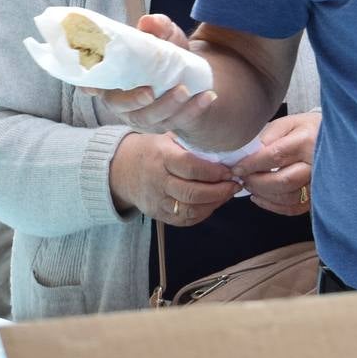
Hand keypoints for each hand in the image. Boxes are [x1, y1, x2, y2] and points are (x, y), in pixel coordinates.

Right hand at [79, 13, 219, 134]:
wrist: (189, 74)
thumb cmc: (167, 53)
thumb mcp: (165, 36)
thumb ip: (158, 27)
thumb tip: (148, 23)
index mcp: (114, 79)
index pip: (93, 84)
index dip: (89, 87)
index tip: (90, 88)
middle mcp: (123, 101)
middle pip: (123, 108)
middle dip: (135, 102)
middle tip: (151, 92)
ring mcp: (142, 117)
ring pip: (151, 120)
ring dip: (169, 107)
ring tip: (185, 91)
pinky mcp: (164, 125)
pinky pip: (177, 122)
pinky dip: (193, 111)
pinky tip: (207, 97)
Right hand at [109, 132, 238, 225]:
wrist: (121, 170)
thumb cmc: (151, 150)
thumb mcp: (166, 137)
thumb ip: (189, 142)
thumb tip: (223, 145)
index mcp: (161, 157)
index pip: (190, 167)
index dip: (213, 171)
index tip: (229, 170)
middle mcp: (158, 181)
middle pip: (192, 193)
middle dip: (219, 191)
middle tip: (235, 184)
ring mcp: (157, 201)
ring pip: (190, 210)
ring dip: (214, 204)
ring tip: (228, 193)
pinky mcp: (158, 214)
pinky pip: (185, 220)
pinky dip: (203, 213)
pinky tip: (214, 203)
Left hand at [230, 111, 317, 216]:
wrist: (334, 139)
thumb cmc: (307, 130)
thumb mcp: (287, 123)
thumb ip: (268, 137)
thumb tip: (247, 154)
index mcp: (306, 141)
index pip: (275, 156)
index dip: (252, 165)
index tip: (237, 168)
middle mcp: (316, 164)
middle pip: (283, 181)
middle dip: (257, 182)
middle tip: (243, 178)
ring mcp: (320, 183)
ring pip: (288, 197)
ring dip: (264, 195)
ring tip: (251, 186)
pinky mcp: (318, 196)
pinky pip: (294, 208)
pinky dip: (274, 206)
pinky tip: (261, 197)